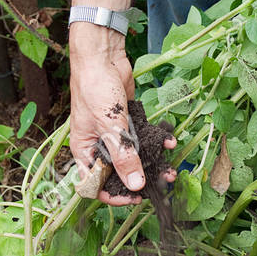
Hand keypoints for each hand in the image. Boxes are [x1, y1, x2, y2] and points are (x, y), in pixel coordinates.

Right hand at [68, 24, 176, 205]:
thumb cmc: (95, 90)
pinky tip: (170, 142)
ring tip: (171, 170)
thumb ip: (124, 157)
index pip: (95, 185)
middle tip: (160, 186)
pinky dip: (157, 141)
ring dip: (153, 163)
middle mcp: (99, 146)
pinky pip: (144, 138)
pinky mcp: (129, 122)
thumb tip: (135, 185)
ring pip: (135, 157)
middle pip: (119, 173)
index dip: (113, 196)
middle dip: (140, 180)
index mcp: (85, 151)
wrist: (102, 56)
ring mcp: (114, 134)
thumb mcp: (110, 128)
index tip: (134, 199)